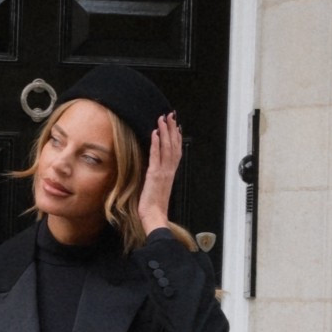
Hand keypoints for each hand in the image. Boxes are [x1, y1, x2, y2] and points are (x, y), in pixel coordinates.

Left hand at [138, 112, 181, 233]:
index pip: (176, 151)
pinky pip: (156, 156)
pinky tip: (155, 134)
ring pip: (167, 148)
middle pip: (174, 146)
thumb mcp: (158, 188)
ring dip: (165, 132)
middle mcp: (169, 171)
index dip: (177, 137)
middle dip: (172, 129)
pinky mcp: (154, 175)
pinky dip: (156, 144)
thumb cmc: (154, 206)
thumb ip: (159, 177)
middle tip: (171, 115)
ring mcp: (163, 172)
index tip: (176, 126)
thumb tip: (156, 169)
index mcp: (170, 173)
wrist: (154, 216)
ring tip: (162, 119)